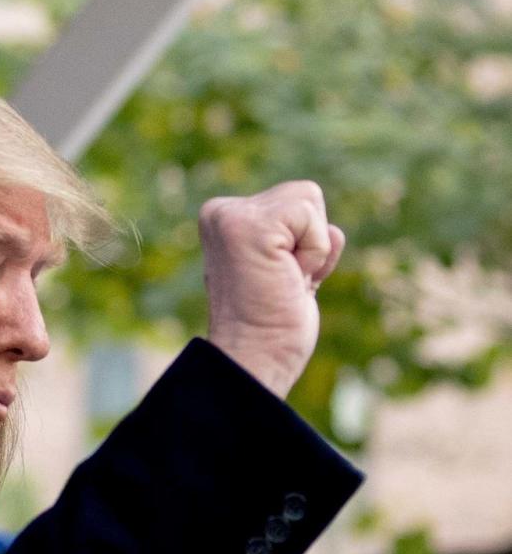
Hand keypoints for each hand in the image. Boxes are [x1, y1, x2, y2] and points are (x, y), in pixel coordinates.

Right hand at [199, 180, 344, 398]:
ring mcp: (231, 217)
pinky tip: (287, 278)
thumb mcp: (285, 270)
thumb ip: (295, 240)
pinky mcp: (249, 226)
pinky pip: (311, 218)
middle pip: (305, 194)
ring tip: (284, 280)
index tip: (278, 280)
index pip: (295, 202)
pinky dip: (314, 253)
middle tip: (283, 282)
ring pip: (309, 198)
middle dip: (311, 242)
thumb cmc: (272, 325)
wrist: (255, 358)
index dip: (304, 245)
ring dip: (313, 248)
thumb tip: (333, 232)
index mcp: (223, 219)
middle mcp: (221, 212)